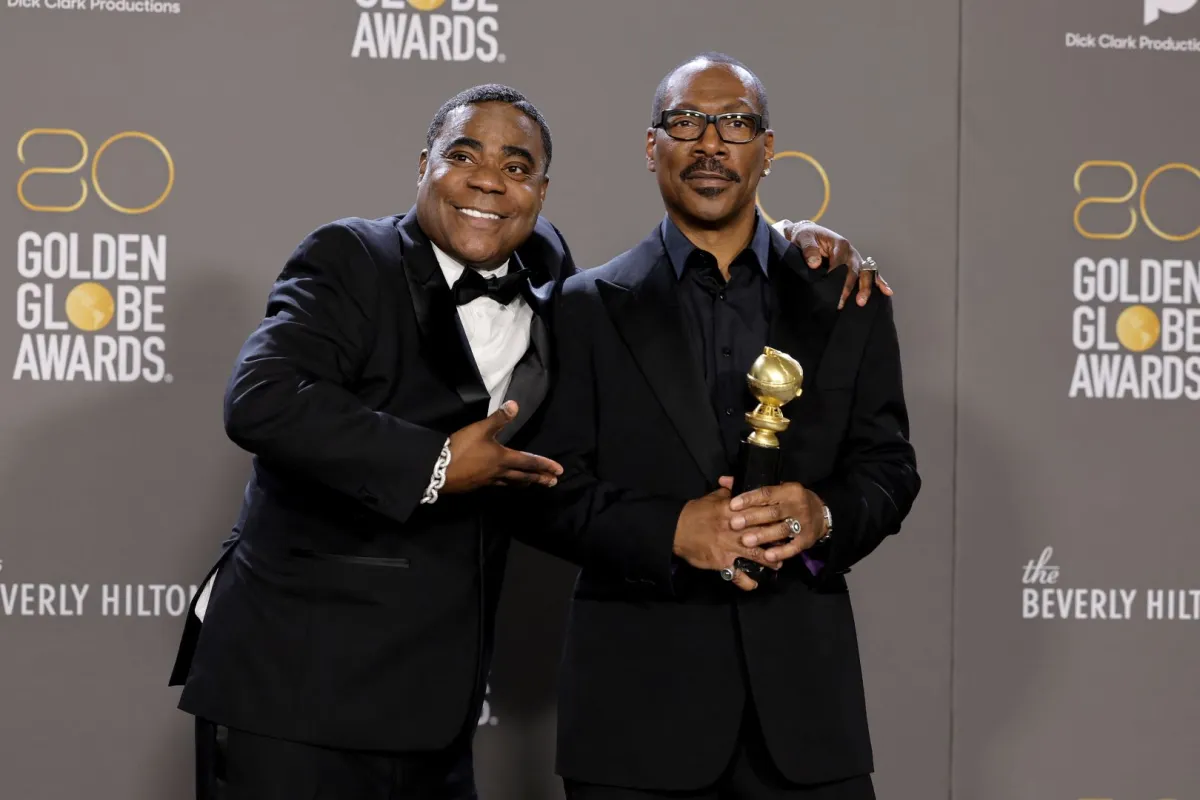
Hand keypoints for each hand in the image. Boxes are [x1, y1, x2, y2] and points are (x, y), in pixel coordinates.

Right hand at [442, 401, 562, 492]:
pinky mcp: (476, 486)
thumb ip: (498, 418)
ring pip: (511, 483)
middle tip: (553, 483)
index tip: (559, 471)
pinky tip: (503, 484)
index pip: (529, 462)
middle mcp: (499, 472)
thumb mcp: (480, 429)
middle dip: (539, 478)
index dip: (545, 465)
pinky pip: (497, 486)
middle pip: (523, 476)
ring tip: (532, 484)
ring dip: (524, 483)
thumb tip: (515, 405)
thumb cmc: (461, 449)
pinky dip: (506, 485)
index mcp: (503, 458)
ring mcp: (487, 481)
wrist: (437, 470)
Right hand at [673, 476, 774, 591]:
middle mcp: (734, 529)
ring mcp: (728, 546)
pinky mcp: (721, 561)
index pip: (758, 513)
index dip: (773, 518)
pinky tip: (754, 585)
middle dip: (776, 540)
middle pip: (762, 534)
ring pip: (755, 555)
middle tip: (788, 545)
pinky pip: (737, 574)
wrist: (676, 529)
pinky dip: (746, 581)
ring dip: (769, 561)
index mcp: (733, 510)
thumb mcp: (713, 497)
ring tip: (778, 565)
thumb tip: (737, 481)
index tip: (784, 520)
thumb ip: (729, 491)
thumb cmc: (695, 512)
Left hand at [728, 482, 827, 564]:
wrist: (821, 515)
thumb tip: (723, 480)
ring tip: (745, 541)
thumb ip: (749, 488)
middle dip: (752, 518)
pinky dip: (780, 552)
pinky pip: (793, 547)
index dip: (749, 499)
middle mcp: (797, 506)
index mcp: (789, 491)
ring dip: (763, 536)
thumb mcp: (776, 491)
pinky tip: (767, 556)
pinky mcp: (807, 540)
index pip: (767, 493)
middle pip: (772, 512)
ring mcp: (804, 523)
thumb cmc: (790, 501)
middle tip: (733, 524)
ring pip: (781, 530)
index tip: (732, 505)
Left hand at [776, 219, 892, 309]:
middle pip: (856, 270)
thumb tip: (814, 263)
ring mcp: (855, 260)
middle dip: (851, 286)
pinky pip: (870, 274)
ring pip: (865, 273)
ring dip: (865, 288)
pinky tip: (887, 292)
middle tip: (843, 301)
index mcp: (840, 244)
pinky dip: (879, 283)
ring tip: (861, 302)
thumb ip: (809, 250)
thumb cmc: (806, 237)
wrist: (809, 236)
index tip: (827, 286)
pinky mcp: (855, 266)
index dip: (834, 275)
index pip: (840, 262)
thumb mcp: (803, 239)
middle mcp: (851, 252)